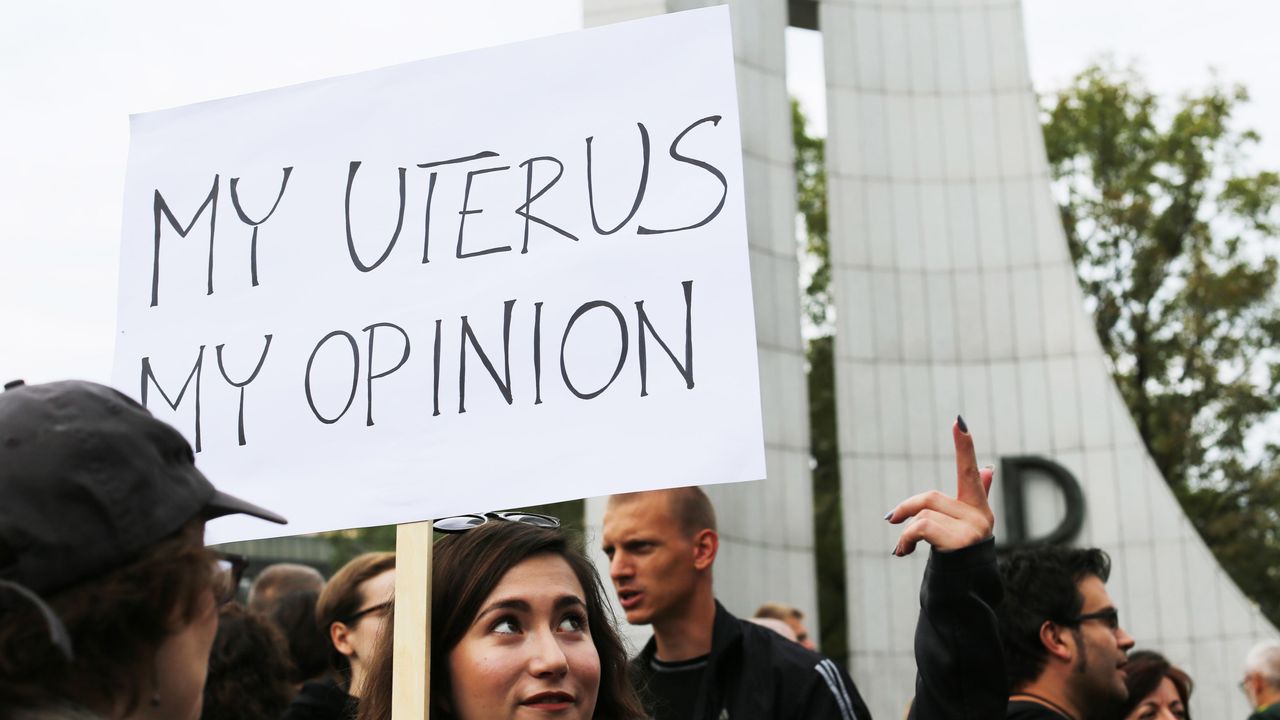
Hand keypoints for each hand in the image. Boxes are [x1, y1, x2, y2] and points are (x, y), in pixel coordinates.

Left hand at [886, 417, 993, 555]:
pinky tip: (902, 553)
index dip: (964, 446)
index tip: (958, 420)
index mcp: (979, 509)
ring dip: (905, 533)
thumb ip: (973, 498)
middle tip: (891, 520)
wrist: (962, 597)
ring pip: (923, 515)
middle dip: (907, 509)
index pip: (970, 471)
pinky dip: (906, 539)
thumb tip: (988, 469)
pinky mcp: (962, 542)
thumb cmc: (958, 560)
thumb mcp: (963, 529)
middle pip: (930, 499)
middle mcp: (981, 517)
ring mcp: (974, 530)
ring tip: (902, 549)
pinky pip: (922, 528)